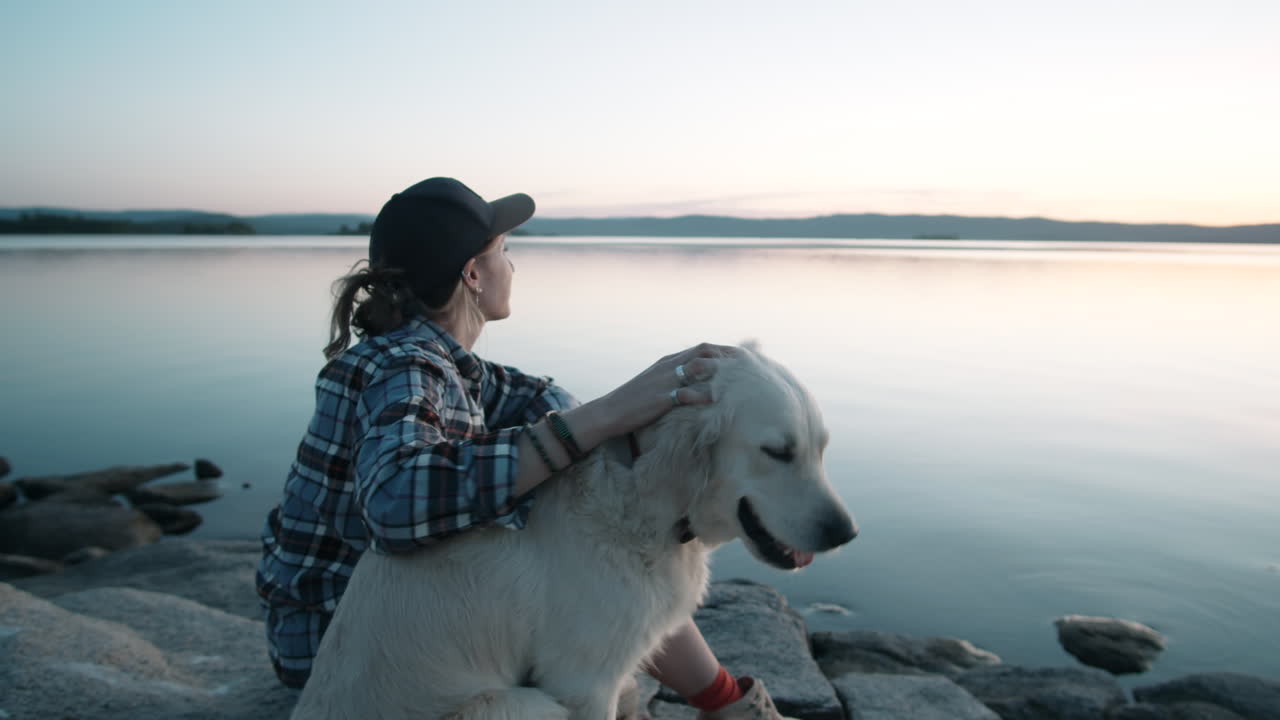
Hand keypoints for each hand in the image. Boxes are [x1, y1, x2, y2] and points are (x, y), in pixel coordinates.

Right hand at [597, 342, 737, 436]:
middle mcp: (668, 366)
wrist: (609, 411)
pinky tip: (716, 400)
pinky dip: (702, 395)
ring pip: (697, 367)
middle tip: (747, 367)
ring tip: (738, 380)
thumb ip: (675, 379)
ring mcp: (664, 380)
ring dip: (718, 372)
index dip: (724, 352)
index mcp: (668, 361)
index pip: (702, 348)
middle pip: (704, 352)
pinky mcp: (661, 398)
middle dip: (727, 357)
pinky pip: (685, 393)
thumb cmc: (634, 401)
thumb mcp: (656, 383)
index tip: (742, 360)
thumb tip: (696, 383)